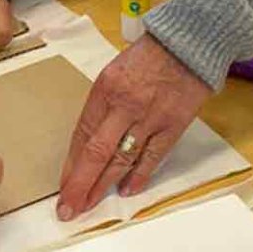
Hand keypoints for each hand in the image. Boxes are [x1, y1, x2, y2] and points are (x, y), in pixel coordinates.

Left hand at [58, 34, 209, 219]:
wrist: (189, 42)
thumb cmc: (150, 56)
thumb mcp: (115, 72)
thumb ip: (104, 105)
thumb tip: (91, 140)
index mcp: (106, 89)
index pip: (82, 134)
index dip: (71, 164)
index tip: (63, 186)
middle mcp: (124, 105)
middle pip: (96, 152)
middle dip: (80, 185)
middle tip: (68, 209)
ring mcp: (150, 117)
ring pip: (121, 160)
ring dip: (104, 186)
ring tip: (90, 206)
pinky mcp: (173, 125)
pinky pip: (152, 157)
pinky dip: (139, 176)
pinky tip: (127, 191)